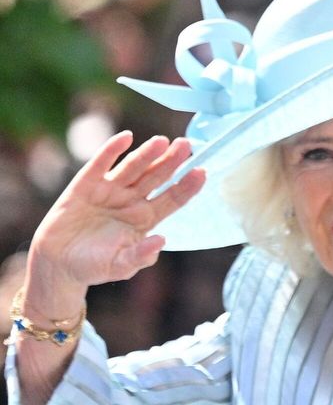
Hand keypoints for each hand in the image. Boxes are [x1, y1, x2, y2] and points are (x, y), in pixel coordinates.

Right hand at [27, 132, 204, 299]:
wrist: (59, 265)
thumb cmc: (94, 266)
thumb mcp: (120, 266)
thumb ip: (140, 256)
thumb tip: (161, 240)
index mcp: (147, 218)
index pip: (173, 198)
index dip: (187, 186)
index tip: (202, 172)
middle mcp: (132, 200)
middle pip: (157, 177)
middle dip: (172, 162)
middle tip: (187, 145)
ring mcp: (110, 191)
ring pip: (133, 168)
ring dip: (147, 154)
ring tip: (163, 141)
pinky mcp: (85, 186)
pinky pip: (100, 164)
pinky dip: (111, 150)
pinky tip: (126, 137)